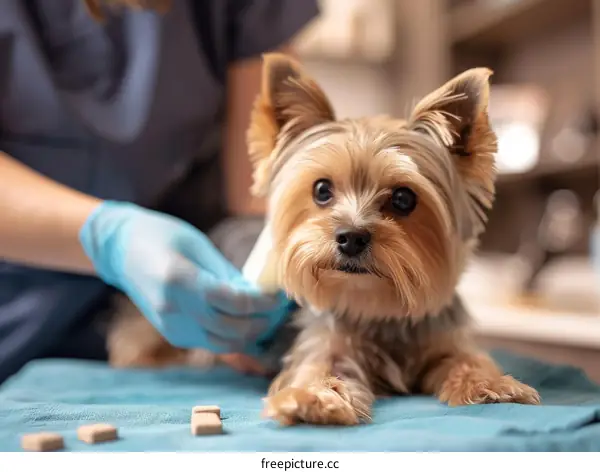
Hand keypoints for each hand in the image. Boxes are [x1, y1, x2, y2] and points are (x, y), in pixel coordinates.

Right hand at [79, 200, 291, 353]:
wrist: (120, 249)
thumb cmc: (161, 236)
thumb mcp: (198, 245)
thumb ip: (227, 274)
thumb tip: (258, 293)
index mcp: (180, 279)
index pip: (234, 302)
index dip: (263, 303)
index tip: (278, 296)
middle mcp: (174, 309)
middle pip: (232, 329)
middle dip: (263, 321)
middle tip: (280, 308)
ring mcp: (171, 326)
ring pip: (224, 344)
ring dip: (251, 334)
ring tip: (269, 318)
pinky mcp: (172, 334)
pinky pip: (211, 343)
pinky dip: (233, 337)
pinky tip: (247, 322)